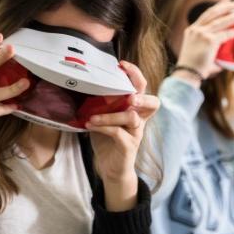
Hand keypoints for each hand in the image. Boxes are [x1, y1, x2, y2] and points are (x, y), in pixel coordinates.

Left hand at [86, 61, 159, 210]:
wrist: (110, 168)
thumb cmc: (107, 140)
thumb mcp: (103, 117)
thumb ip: (100, 103)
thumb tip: (80, 85)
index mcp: (134, 109)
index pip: (142, 88)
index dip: (136, 74)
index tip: (121, 64)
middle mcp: (139, 120)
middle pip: (152, 102)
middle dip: (141, 95)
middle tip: (128, 95)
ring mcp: (136, 133)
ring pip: (131, 118)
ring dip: (111, 114)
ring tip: (92, 116)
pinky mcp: (129, 146)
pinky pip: (119, 133)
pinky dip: (104, 127)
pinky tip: (90, 125)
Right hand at [174, 0, 233, 84]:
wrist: (187, 74)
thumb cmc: (193, 69)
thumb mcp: (199, 53)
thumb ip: (210, 49)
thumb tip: (224, 54)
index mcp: (190, 31)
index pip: (205, 15)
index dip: (217, 8)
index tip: (225, 2)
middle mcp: (195, 30)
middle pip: (213, 14)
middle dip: (226, 7)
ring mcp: (201, 34)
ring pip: (221, 21)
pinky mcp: (209, 40)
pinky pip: (225, 34)